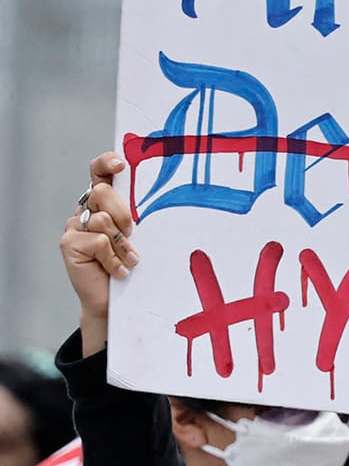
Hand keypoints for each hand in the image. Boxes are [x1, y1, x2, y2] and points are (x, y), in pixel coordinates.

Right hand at [61, 152, 136, 353]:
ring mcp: (73, 226)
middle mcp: (85, 210)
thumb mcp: (139, 237)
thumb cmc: (132, 265)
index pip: (99, 173)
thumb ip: (137, 216)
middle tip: (132, 234)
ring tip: (129, 260)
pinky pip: (98, 242)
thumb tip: (161, 198)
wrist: (116, 301)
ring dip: (123, 245)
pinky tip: (118, 271)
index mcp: (102, 203)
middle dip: (123, 214)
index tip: (121, 165)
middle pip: (102, 193)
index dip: (106, 164)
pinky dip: (113, 259)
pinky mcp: (68, 244)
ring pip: (102, 221)